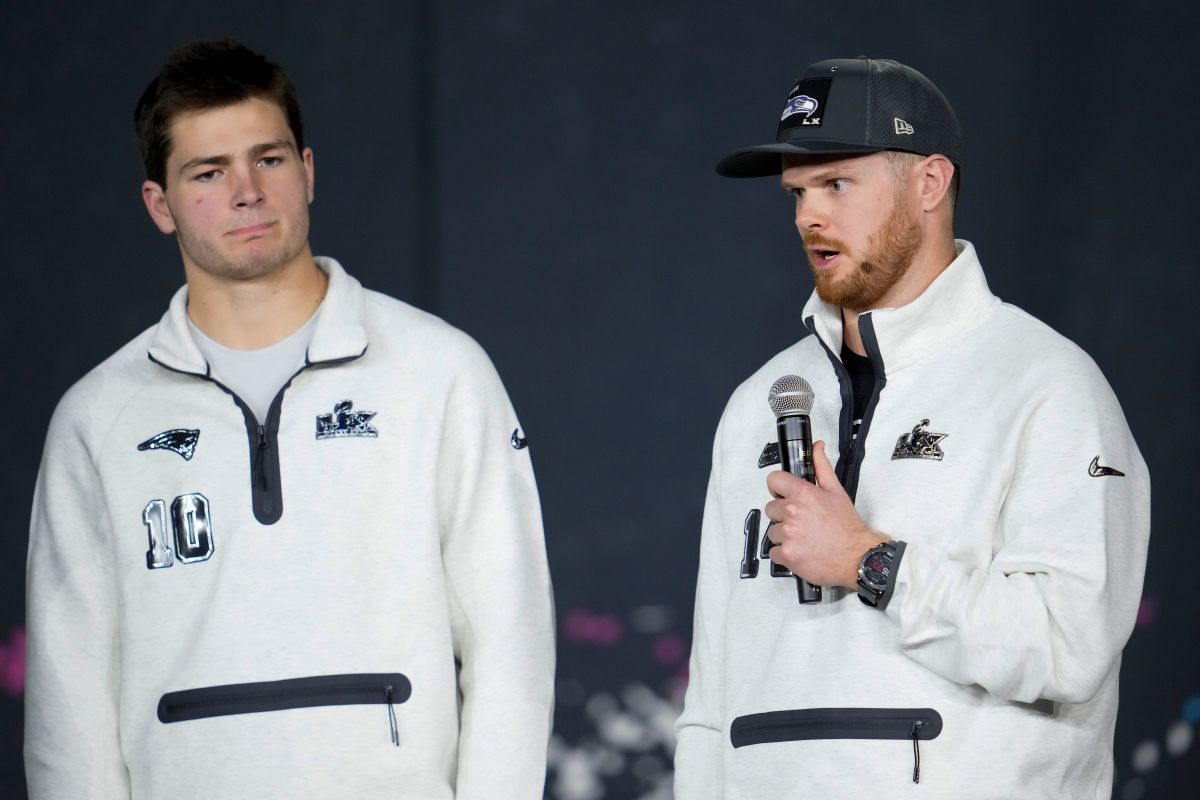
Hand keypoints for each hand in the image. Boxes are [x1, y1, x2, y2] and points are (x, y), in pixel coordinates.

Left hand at [763, 440, 886, 588]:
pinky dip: (785, 553)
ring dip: (784, 535)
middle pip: (771, 509)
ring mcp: (788, 535)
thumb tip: (817, 446)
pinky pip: (774, 552)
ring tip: (804, 538)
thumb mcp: (836, 491)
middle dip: (783, 515)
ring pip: (772, 532)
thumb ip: (822, 467)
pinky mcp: (787, 555)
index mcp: (802, 495)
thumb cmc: (847, 526)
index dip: (778, 488)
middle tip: (802, 522)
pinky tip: (801, 551)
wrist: (857, 556)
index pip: (773, 480)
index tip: (783, 495)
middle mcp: (792, 513)